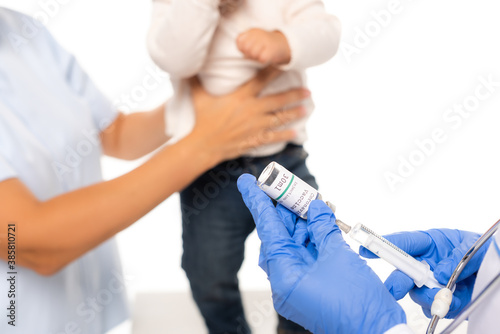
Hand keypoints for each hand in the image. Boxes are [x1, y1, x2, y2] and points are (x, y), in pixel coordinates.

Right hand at [188, 67, 307, 163]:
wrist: (201, 146)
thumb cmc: (199, 120)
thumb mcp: (197, 96)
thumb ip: (196, 79)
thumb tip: (188, 63)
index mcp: (240, 97)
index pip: (261, 80)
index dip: (274, 71)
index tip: (286, 64)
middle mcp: (252, 111)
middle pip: (278, 100)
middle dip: (294, 94)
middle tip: (308, 90)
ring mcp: (255, 127)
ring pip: (280, 118)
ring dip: (294, 113)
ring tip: (306, 109)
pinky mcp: (254, 140)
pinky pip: (274, 137)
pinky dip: (286, 135)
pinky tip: (296, 133)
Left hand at [237, 29, 291, 64]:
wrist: (283, 44)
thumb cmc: (264, 45)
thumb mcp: (252, 40)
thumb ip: (242, 43)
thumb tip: (240, 48)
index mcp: (252, 31)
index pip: (239, 41)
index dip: (242, 48)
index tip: (249, 48)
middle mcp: (259, 33)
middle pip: (245, 48)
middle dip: (248, 53)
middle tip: (256, 52)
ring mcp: (266, 41)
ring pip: (253, 54)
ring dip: (256, 57)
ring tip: (262, 53)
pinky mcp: (272, 50)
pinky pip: (262, 59)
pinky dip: (263, 60)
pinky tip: (267, 56)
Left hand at [238, 174, 406, 333]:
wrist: (378, 333)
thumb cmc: (357, 303)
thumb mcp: (338, 257)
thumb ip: (323, 228)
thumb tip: (315, 206)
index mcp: (284, 276)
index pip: (268, 231)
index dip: (258, 203)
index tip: (246, 183)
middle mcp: (286, 281)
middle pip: (280, 237)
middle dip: (287, 211)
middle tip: (290, 187)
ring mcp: (299, 285)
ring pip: (295, 245)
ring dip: (305, 223)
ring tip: (314, 202)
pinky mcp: (313, 286)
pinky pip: (308, 256)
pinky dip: (315, 238)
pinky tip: (323, 220)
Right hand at [360, 229, 488, 317]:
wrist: (494, 270)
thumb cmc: (481, 250)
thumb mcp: (472, 247)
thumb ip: (456, 257)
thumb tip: (439, 273)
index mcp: (430, 243)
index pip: (404, 242)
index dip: (384, 245)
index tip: (367, 248)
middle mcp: (425, 263)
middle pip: (403, 271)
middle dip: (397, 281)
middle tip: (395, 289)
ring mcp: (430, 282)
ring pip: (416, 293)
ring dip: (426, 297)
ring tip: (444, 296)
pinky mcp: (439, 300)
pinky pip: (431, 307)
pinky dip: (440, 307)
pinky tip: (452, 302)